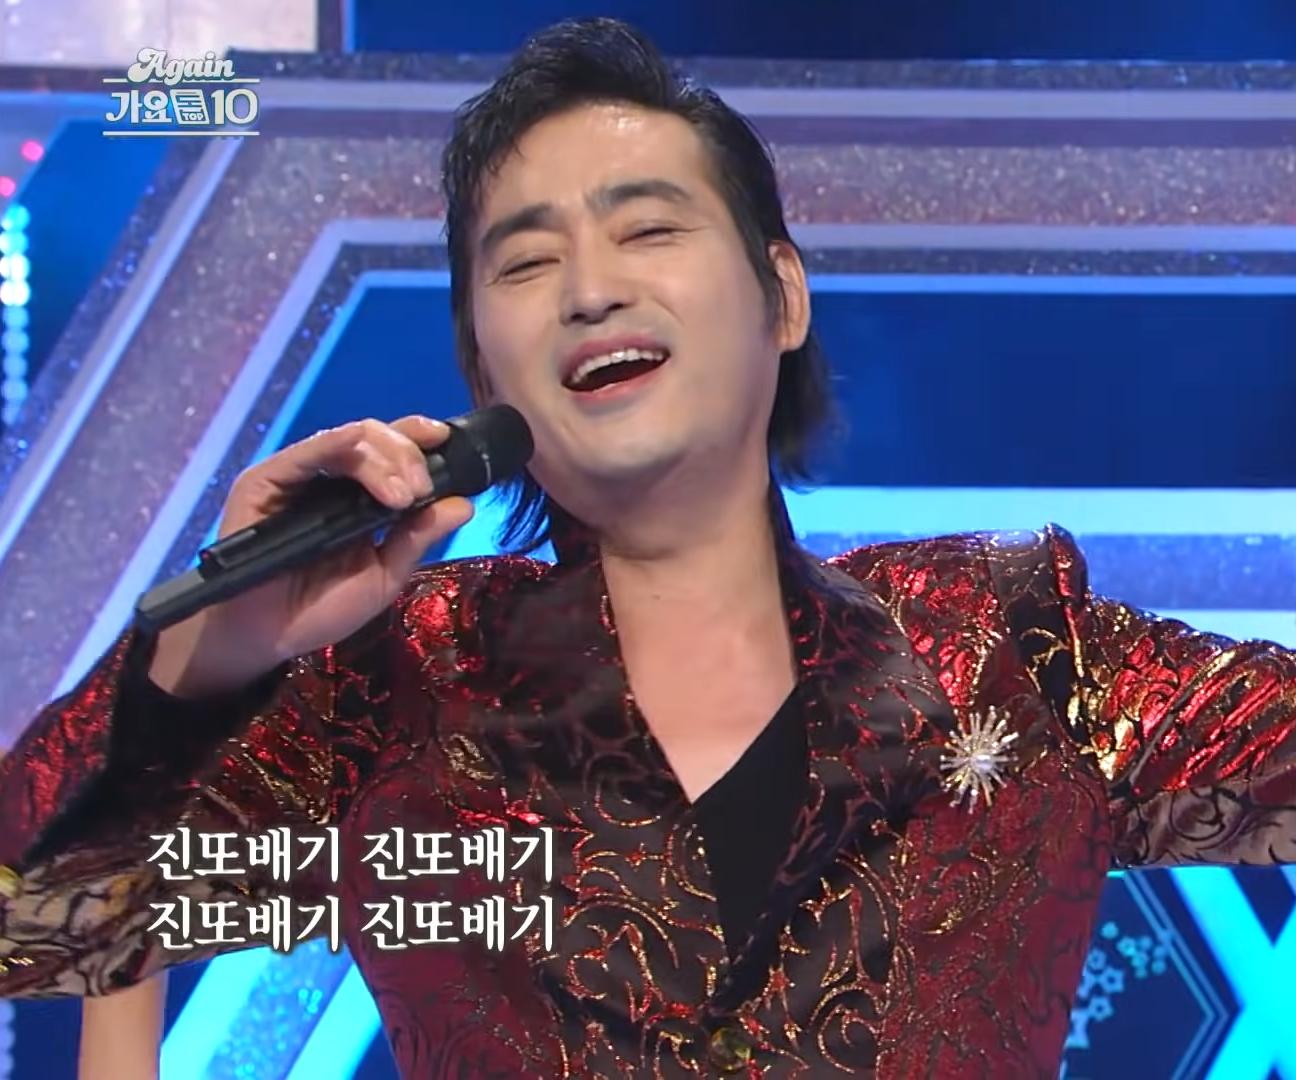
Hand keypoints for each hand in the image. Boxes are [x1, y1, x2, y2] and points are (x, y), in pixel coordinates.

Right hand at [148, 415, 473, 697]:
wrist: (270, 638)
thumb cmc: (321, 608)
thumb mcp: (385, 575)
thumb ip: (419, 537)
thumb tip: (465, 504)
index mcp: (357, 494)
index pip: (391, 451)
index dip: (419, 440)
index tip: (448, 441)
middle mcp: (328, 478)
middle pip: (375, 438)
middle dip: (408, 455)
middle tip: (422, 490)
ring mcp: (297, 476)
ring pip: (349, 440)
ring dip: (386, 458)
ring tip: (404, 494)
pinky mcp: (265, 482)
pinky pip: (308, 453)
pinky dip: (342, 448)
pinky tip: (367, 462)